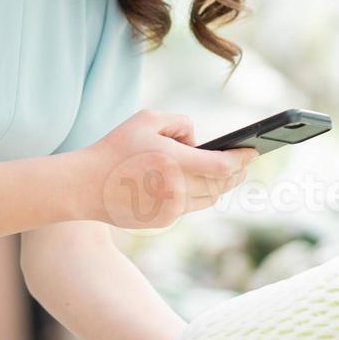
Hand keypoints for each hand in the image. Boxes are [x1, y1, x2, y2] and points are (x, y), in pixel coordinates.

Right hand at [80, 110, 256, 230]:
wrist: (84, 186)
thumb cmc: (115, 147)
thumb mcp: (147, 120)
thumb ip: (180, 123)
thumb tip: (200, 143)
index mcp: (173, 161)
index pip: (222, 165)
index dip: (242, 158)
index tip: (254, 151)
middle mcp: (175, 189)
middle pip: (221, 184)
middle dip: (237, 172)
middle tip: (245, 161)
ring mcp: (170, 209)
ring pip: (210, 198)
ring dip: (221, 185)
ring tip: (229, 173)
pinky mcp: (163, 220)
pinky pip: (191, 206)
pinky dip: (200, 194)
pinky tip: (203, 184)